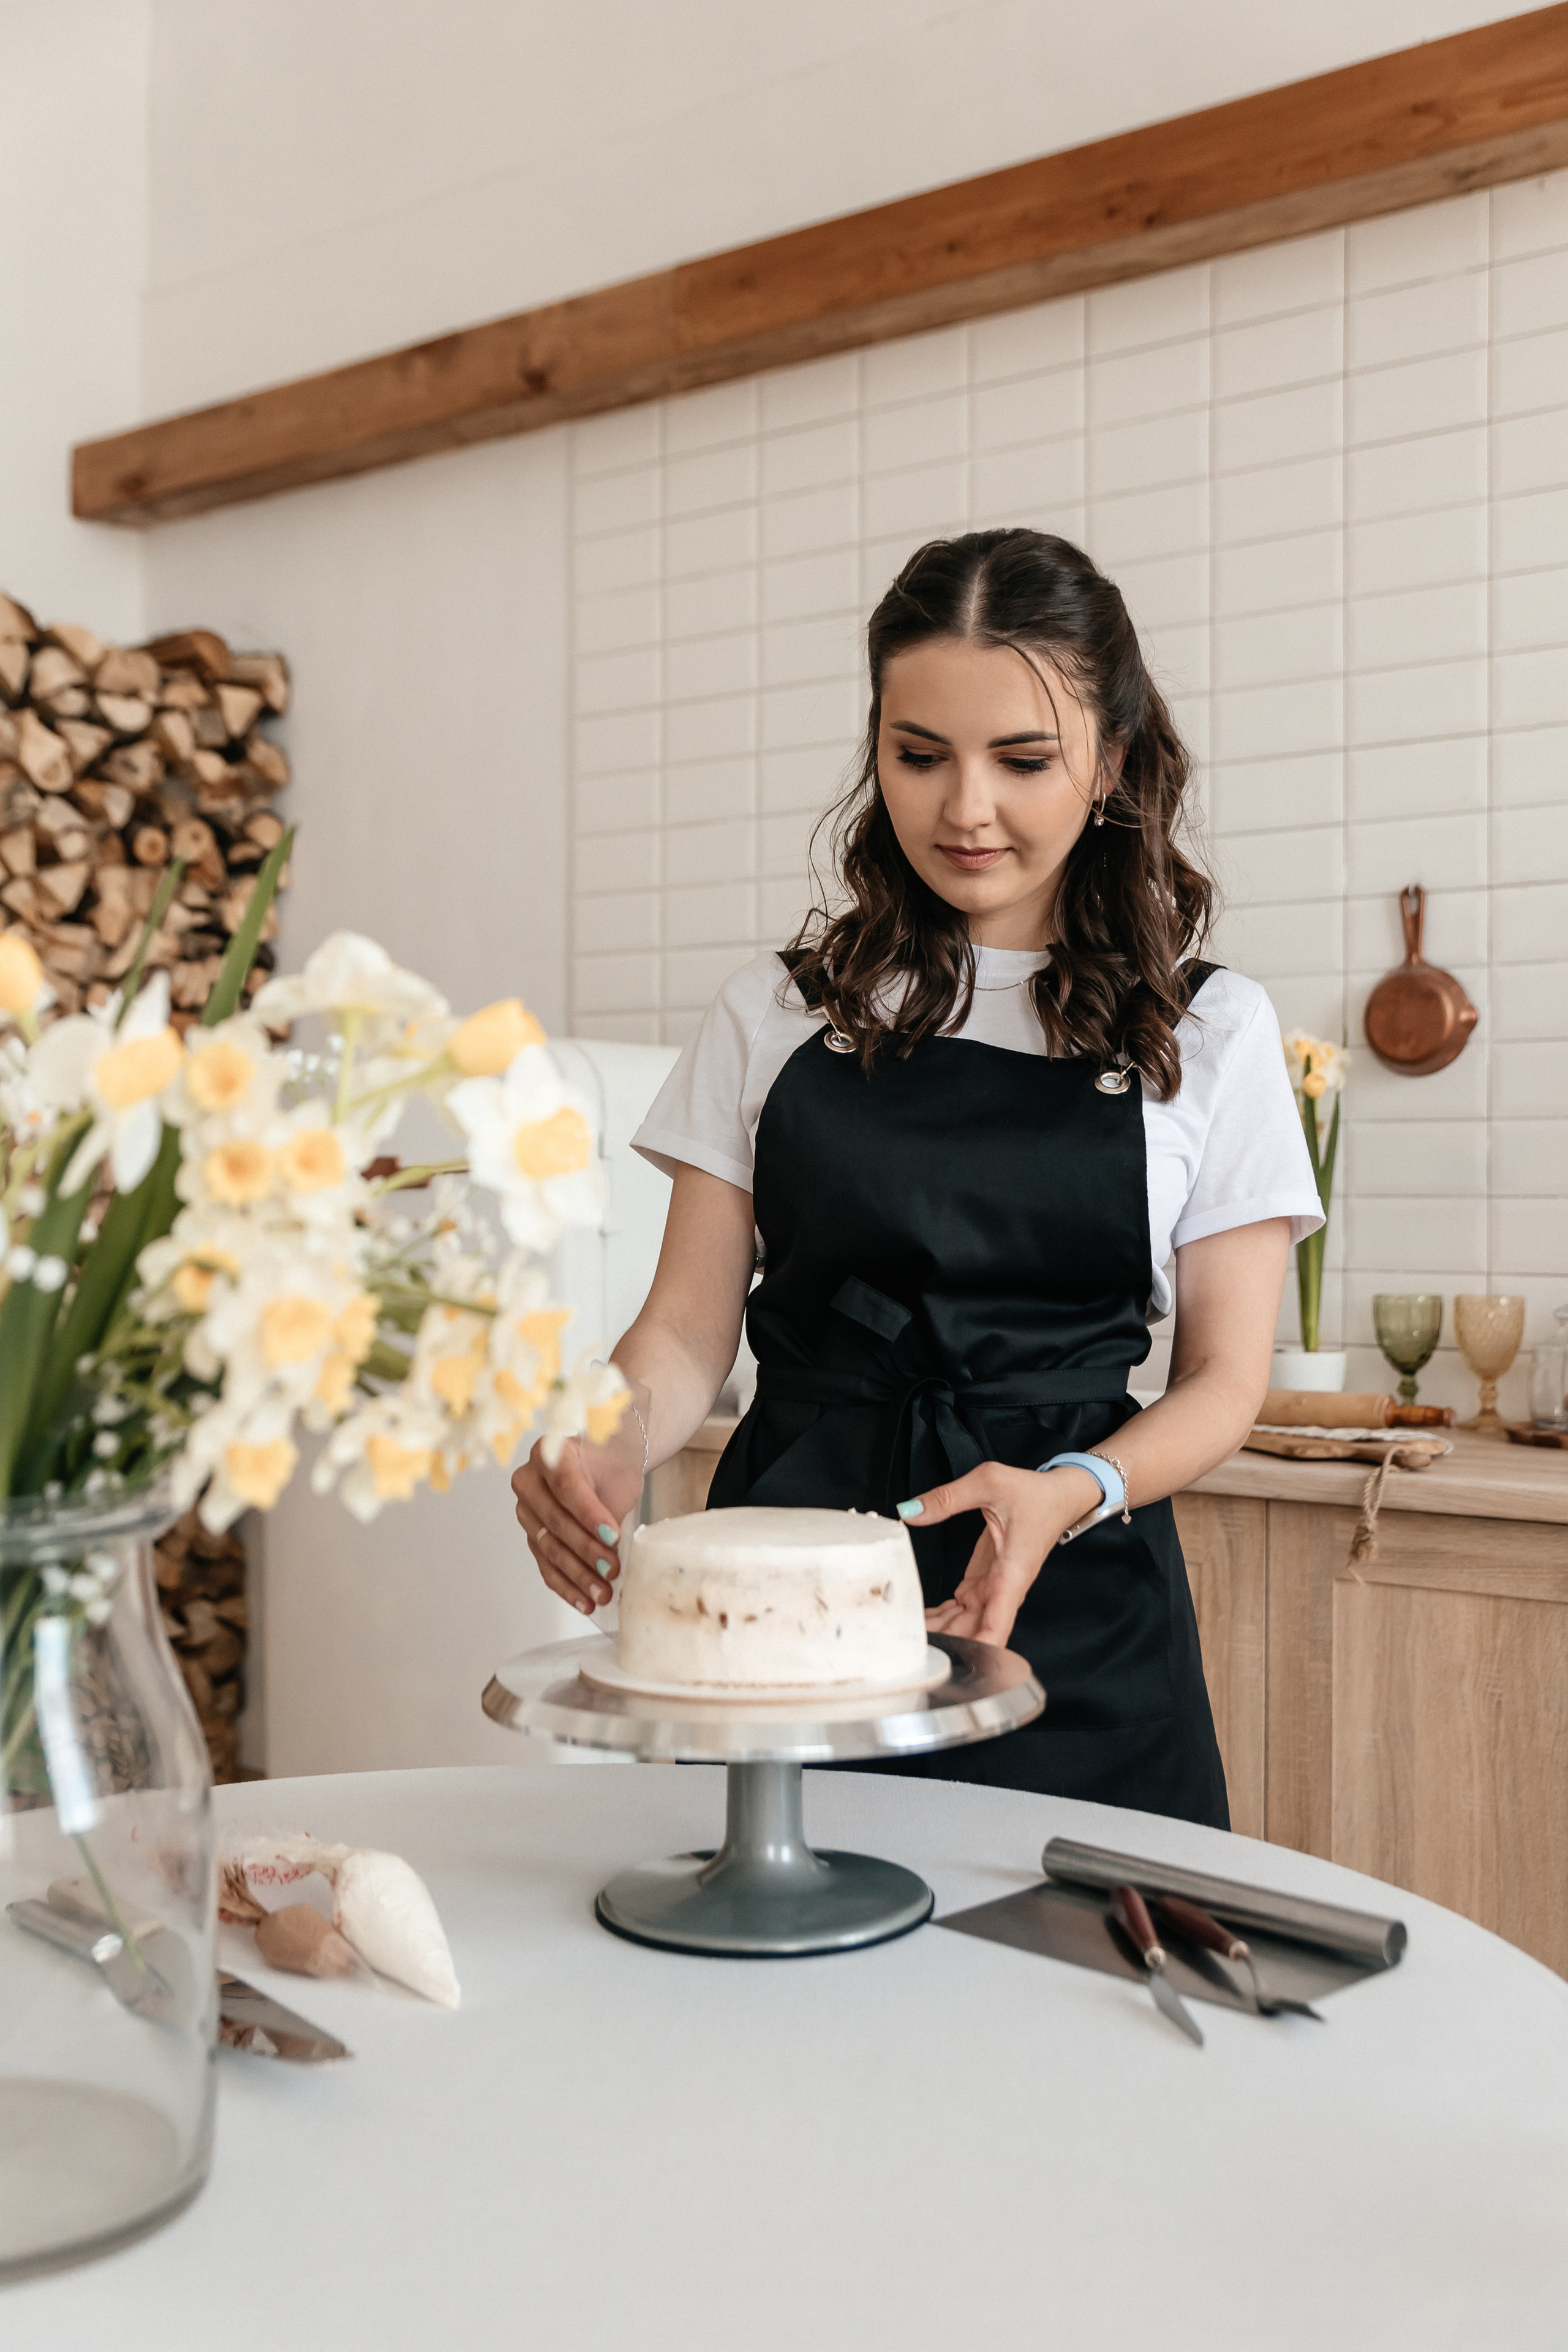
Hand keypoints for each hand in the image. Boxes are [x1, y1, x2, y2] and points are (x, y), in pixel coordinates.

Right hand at [511, 1438, 622, 1616]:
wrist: (603, 1465)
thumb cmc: (612, 1467)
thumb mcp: (619, 1475)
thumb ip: (611, 1507)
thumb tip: (613, 1551)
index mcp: (548, 1452)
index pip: (567, 1487)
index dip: (589, 1515)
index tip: (614, 1537)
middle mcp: (528, 1480)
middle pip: (556, 1521)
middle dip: (586, 1550)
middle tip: (612, 1570)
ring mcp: (526, 1510)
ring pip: (549, 1548)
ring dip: (578, 1575)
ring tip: (603, 1593)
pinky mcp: (532, 1536)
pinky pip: (546, 1566)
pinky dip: (567, 1587)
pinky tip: (586, 1603)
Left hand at [906, 1462, 1098, 1648]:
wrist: (1060, 1498)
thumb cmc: (1035, 1494)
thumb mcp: (989, 1482)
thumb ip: (947, 1498)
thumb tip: (910, 1511)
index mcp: (1012, 1573)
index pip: (997, 1624)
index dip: (979, 1650)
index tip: (957, 1665)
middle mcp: (1003, 1588)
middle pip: (974, 1632)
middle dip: (946, 1646)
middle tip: (908, 1652)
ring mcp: (993, 1588)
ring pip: (964, 1624)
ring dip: (939, 1635)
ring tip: (902, 1640)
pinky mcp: (984, 1582)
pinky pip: (959, 1610)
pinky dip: (940, 1618)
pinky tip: (916, 1622)